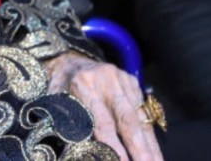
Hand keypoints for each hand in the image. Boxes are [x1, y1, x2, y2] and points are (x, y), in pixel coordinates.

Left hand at [44, 52, 164, 160]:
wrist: (68, 59)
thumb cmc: (59, 87)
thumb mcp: (54, 103)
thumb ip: (67, 125)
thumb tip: (77, 152)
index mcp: (83, 85)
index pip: (102, 123)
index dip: (114, 147)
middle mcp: (106, 80)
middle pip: (128, 120)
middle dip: (140, 149)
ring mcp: (122, 79)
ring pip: (140, 118)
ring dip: (151, 146)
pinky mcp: (132, 82)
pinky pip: (144, 112)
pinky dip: (150, 135)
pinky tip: (155, 152)